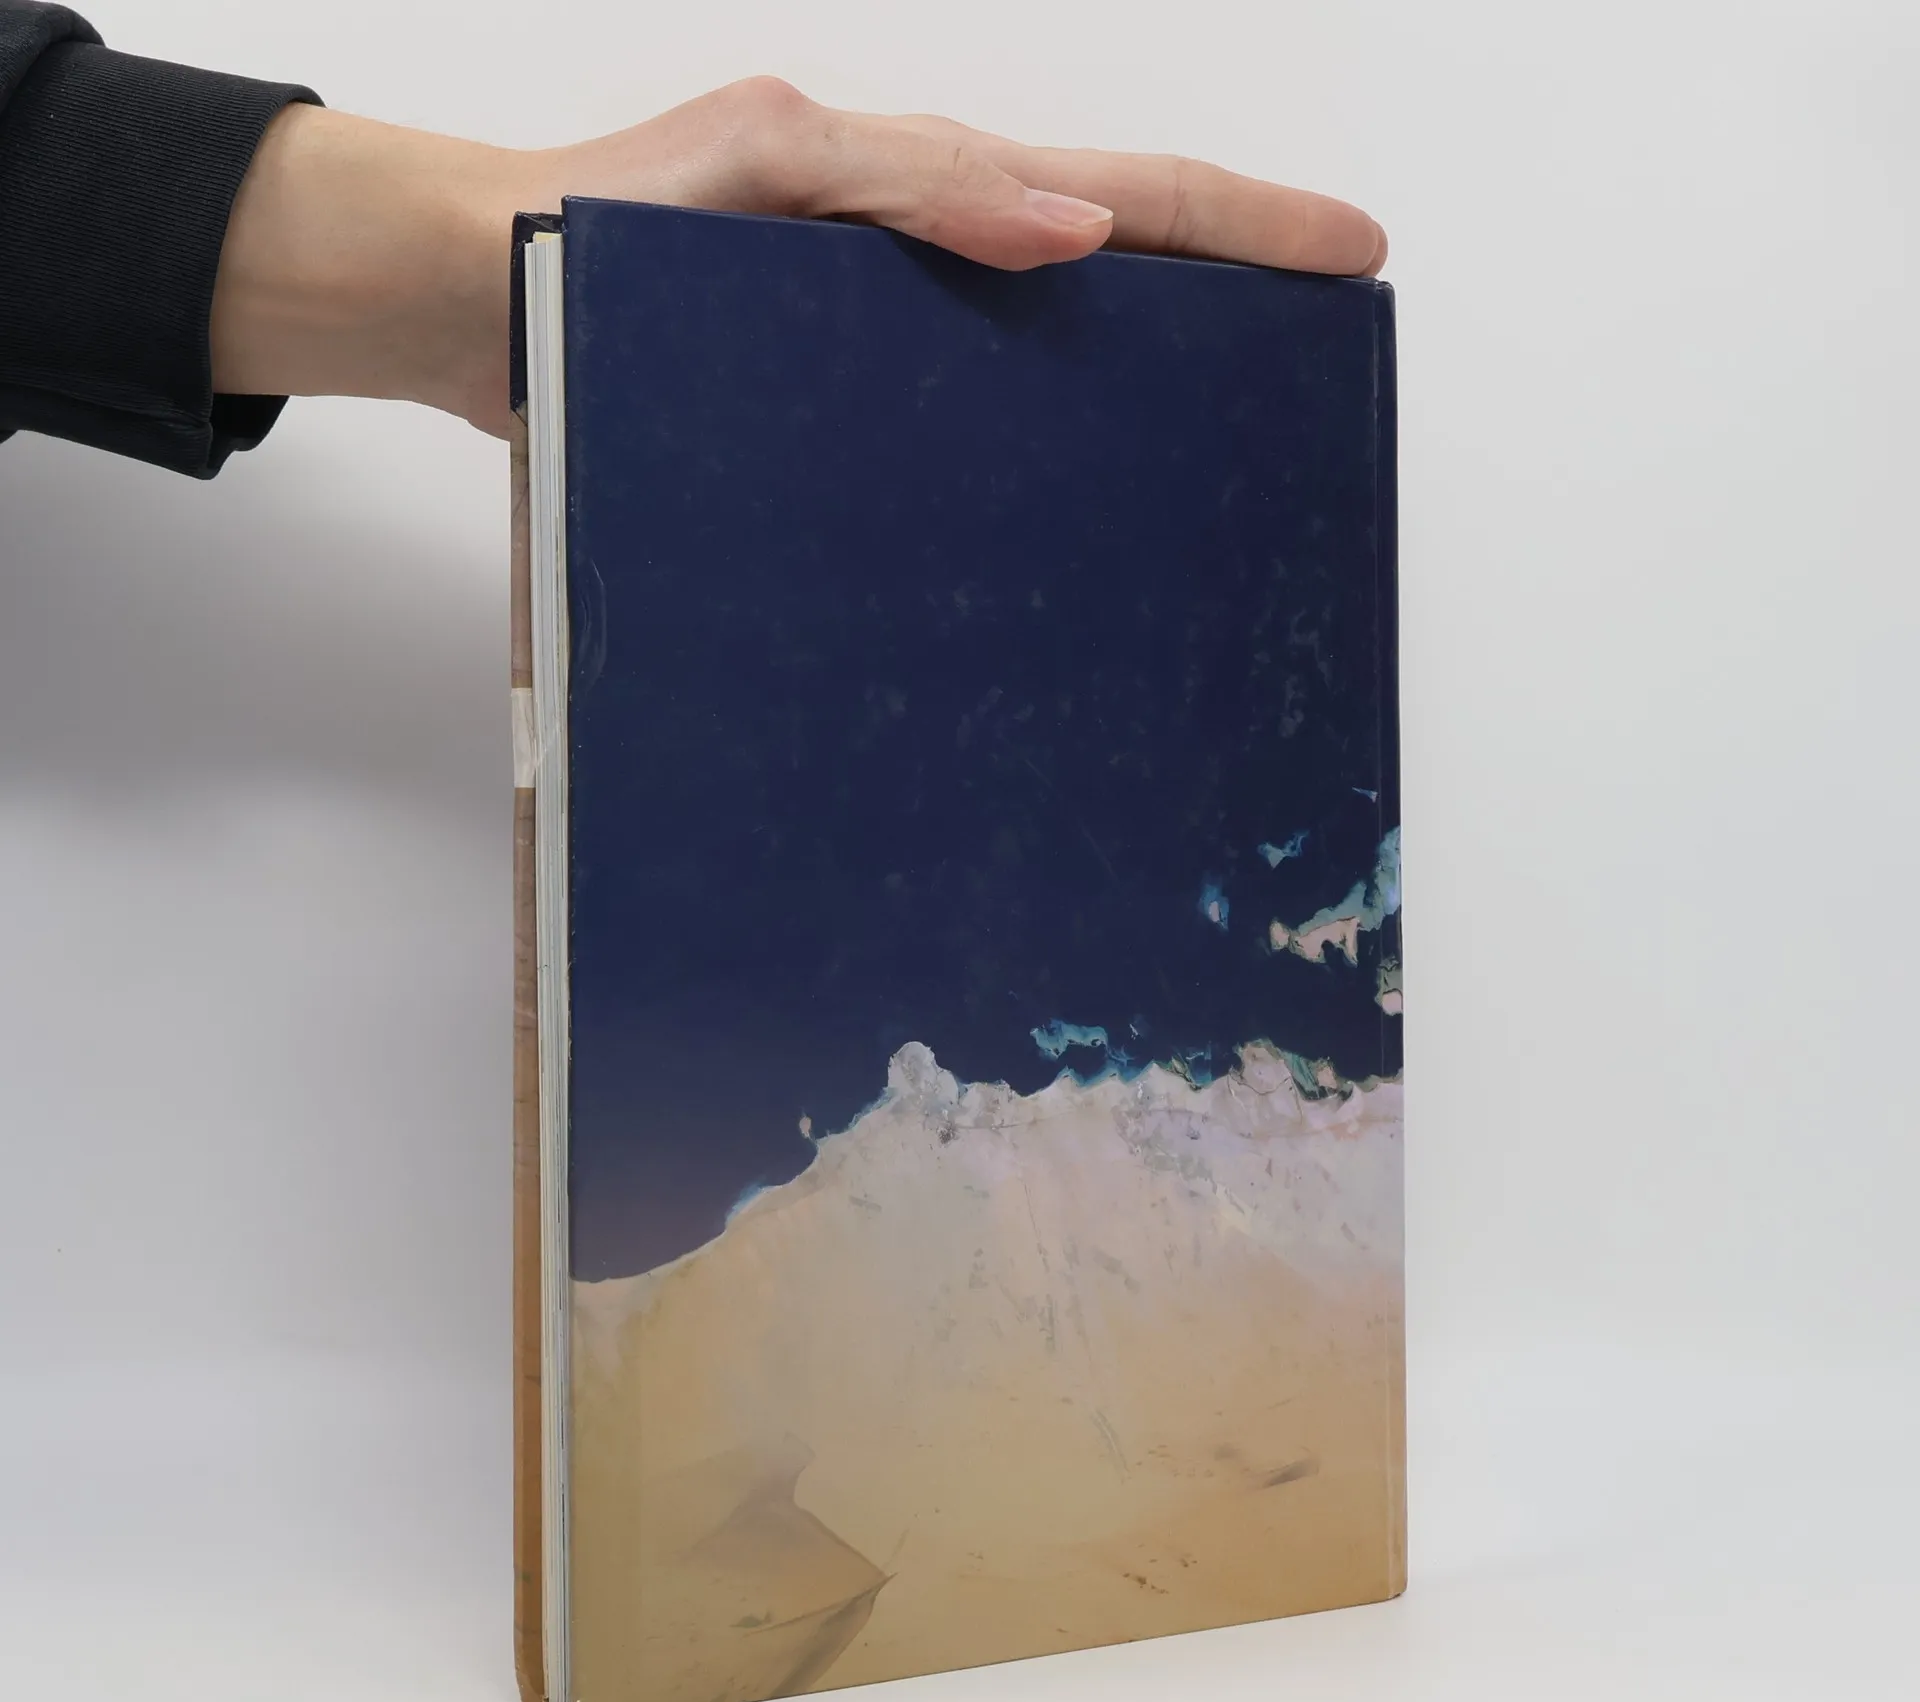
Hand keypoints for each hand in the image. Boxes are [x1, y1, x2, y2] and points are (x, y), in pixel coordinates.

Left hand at [212, 78, 1387, 439]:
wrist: (467, 299)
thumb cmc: (592, 222)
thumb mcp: (764, 169)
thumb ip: (914, 188)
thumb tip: (1077, 229)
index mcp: (920, 189)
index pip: (1119, 193)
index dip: (1243, 224)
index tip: (1354, 253)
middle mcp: (918, 261)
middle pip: (1114, 261)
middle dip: (1234, 288)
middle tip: (1333, 341)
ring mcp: (883, 339)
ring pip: (1049, 353)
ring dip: (1150, 382)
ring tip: (1243, 441)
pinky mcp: (835, 410)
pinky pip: (960, 422)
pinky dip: (1031, 452)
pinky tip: (1065, 511)